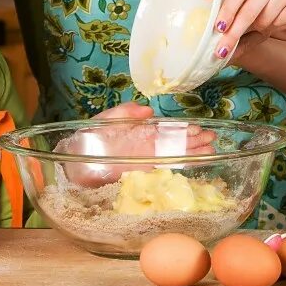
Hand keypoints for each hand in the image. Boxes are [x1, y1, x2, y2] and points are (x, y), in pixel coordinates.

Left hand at [63, 104, 217, 186]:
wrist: (72, 161)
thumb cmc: (87, 138)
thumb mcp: (106, 119)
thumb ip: (125, 113)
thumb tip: (148, 111)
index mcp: (138, 132)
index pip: (165, 130)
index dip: (182, 130)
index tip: (199, 128)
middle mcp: (145, 147)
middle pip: (174, 143)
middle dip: (193, 141)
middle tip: (213, 139)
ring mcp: (143, 161)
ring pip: (172, 156)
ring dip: (190, 153)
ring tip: (210, 150)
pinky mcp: (139, 174)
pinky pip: (162, 170)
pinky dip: (177, 166)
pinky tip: (192, 164)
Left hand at [212, 0, 285, 57]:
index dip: (226, 12)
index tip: (217, 27)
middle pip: (247, 12)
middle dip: (233, 33)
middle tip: (222, 49)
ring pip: (263, 21)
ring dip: (261, 25)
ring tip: (269, 14)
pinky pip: (279, 23)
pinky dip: (277, 23)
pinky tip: (283, 13)